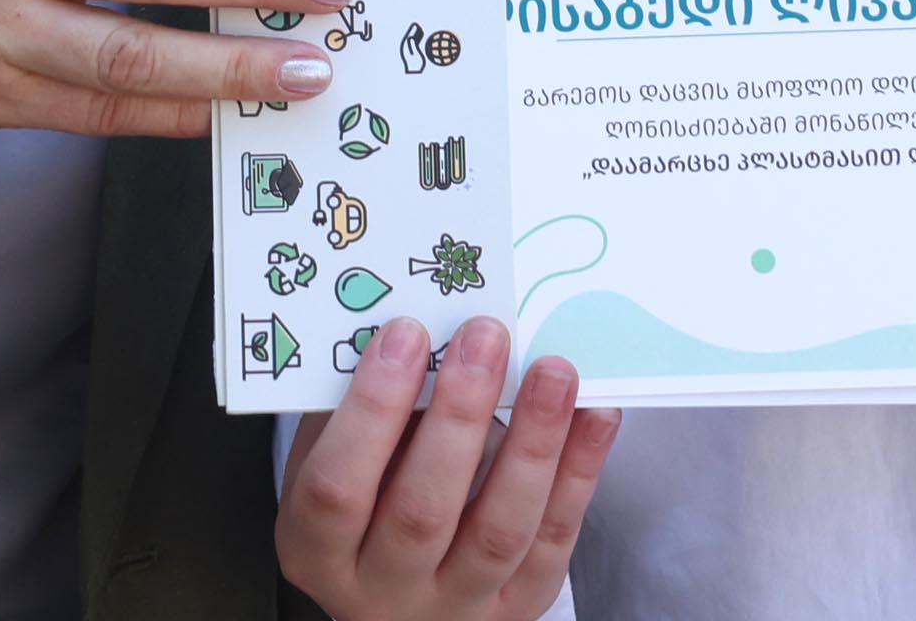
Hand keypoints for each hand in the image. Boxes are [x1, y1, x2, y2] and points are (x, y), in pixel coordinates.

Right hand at [275, 316, 618, 620]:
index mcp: (320, 551)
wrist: (398, 596)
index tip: (407, 333)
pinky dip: (578, 474)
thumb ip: (360, 406)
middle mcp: (384, 591)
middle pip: (422, 514)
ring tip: (554, 371)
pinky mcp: (516, 610)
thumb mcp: (333, 458)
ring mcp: (454, 606)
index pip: (338, 491)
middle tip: (486, 336)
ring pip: (498, 534)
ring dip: (531, 444)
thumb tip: (421, 323)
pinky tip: (595, 414)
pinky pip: (552, 543)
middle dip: (459, 416)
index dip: (372, 410)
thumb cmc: (363, 497)